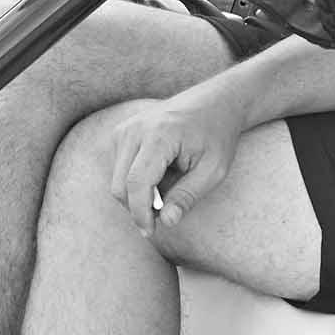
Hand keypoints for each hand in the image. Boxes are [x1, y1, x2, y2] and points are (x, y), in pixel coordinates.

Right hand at [106, 88, 246, 235]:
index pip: (136, 182)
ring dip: (137, 196)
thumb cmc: (218, 136)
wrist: (215, 102)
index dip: (140, 213)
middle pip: (121, 185)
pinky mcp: (122, 132)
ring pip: (117, 180)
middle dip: (138, 208)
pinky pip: (118, 170)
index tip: (150, 232)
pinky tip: (160, 177)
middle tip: (166, 214)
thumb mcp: (214, 170)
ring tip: (169, 189)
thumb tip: (167, 222)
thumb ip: (188, 196)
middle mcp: (136, 128)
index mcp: (160, 134)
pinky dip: (134, 182)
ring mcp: (125, 128)